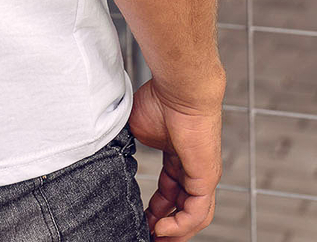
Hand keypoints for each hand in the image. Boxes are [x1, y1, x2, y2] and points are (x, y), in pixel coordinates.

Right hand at [128, 77, 223, 239]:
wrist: (178, 89)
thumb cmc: (159, 100)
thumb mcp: (136, 130)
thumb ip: (128, 147)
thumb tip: (110, 154)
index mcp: (178, 157)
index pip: (171, 192)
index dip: (156, 209)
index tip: (141, 219)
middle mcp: (193, 169)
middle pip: (183, 208)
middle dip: (166, 227)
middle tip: (148, 236)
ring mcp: (202, 175)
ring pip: (193, 216)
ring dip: (174, 232)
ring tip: (155, 239)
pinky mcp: (206, 178)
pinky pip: (196, 212)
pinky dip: (179, 226)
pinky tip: (160, 229)